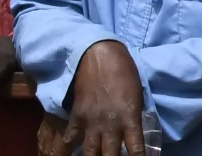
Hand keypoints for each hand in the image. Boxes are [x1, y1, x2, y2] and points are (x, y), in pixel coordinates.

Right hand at [62, 40, 145, 155]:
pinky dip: (65, 152)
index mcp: (130, 118)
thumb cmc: (124, 72)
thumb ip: (134, 117)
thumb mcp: (137, 95)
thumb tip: (134, 135)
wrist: (98, 55)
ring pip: (90, 153)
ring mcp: (91, 123)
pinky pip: (68, 141)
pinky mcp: (76, 118)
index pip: (136, 149)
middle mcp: (110, 124)